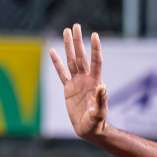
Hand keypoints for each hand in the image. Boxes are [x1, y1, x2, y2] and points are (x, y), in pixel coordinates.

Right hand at [48, 24, 107, 141]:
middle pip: (81, 56)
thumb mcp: (100, 113)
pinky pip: (61, 73)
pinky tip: (52, 51)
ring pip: (71, 60)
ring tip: (66, 31)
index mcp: (95, 82)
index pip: (95, 61)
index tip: (94, 35)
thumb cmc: (97, 123)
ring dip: (69, 46)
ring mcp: (77, 82)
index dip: (95, 49)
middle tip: (76, 25)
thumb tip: (103, 86)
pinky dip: (57, 62)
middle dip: (78, 41)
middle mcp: (86, 79)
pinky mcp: (68, 89)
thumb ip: (102, 100)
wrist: (89, 130)